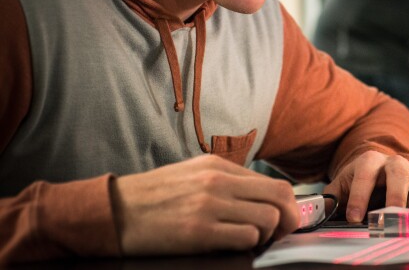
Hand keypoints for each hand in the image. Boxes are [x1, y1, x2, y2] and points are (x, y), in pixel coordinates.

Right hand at [110, 154, 298, 255]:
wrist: (114, 211)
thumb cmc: (153, 197)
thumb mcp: (193, 176)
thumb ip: (226, 183)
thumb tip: (260, 200)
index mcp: (219, 166)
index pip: (274, 184)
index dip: (289, 206)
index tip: (286, 221)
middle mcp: (218, 181)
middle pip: (280, 198)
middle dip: (289, 220)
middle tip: (281, 235)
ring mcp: (210, 205)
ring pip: (269, 218)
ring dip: (266, 235)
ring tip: (250, 241)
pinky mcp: (199, 231)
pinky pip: (246, 237)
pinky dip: (249, 245)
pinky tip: (233, 246)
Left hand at [323, 150, 408, 222]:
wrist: (381, 172)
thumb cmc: (360, 183)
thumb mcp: (342, 187)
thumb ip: (331, 200)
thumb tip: (316, 213)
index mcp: (370, 161)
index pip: (365, 174)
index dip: (359, 196)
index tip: (353, 217)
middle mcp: (395, 163)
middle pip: (398, 171)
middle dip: (394, 194)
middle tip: (389, 216)